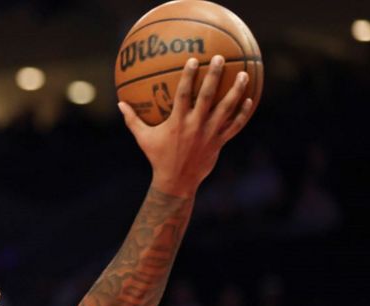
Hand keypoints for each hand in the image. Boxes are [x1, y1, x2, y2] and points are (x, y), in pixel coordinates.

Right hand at [119, 55, 252, 197]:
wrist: (176, 182)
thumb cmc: (158, 158)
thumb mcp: (143, 138)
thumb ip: (132, 120)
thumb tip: (119, 103)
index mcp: (177, 122)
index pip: (183, 94)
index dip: (188, 76)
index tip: (193, 60)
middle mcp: (195, 125)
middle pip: (207, 96)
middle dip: (214, 75)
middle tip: (219, 58)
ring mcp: (209, 134)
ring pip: (226, 109)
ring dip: (236, 91)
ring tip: (243, 74)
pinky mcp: (219, 142)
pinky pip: (234, 126)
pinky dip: (242, 114)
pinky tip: (249, 100)